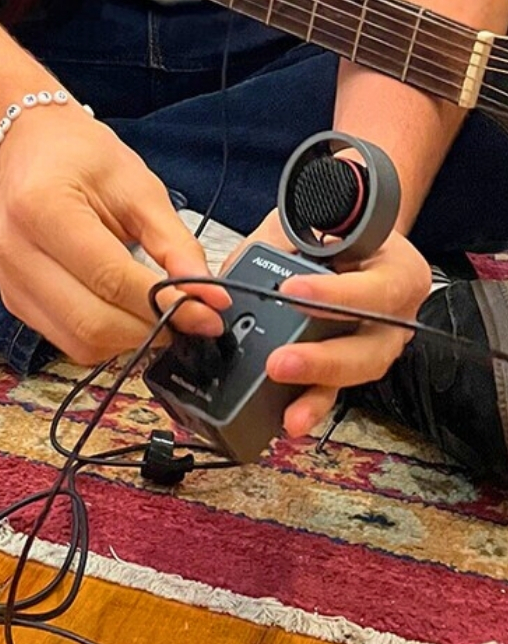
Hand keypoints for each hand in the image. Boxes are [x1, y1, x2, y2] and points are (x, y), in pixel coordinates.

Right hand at [0, 108, 229, 364]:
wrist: (26, 150)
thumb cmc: (78, 157)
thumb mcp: (138, 187)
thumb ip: (175, 244)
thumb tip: (210, 296)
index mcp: (42, 208)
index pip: (110, 278)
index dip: (164, 304)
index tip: (206, 314)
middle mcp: (16, 252)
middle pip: (92, 323)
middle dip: (148, 330)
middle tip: (185, 321)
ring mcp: (8, 282)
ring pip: (79, 343)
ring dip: (127, 341)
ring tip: (154, 316)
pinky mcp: (13, 302)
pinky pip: (66, 341)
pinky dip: (104, 337)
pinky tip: (122, 314)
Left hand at [224, 210, 432, 437]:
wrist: (344, 246)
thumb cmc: (329, 235)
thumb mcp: (310, 222)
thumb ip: (285, 241)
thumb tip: (248, 265)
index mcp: (396, 273)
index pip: (375, 288)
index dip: (335, 294)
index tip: (292, 289)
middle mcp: (392, 317)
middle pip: (370, 349)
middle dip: (323, 360)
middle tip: (280, 363)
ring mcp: (371, 348)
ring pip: (353, 378)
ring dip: (317, 395)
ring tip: (289, 413)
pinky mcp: (345, 371)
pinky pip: (329, 393)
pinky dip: (308, 407)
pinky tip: (288, 421)